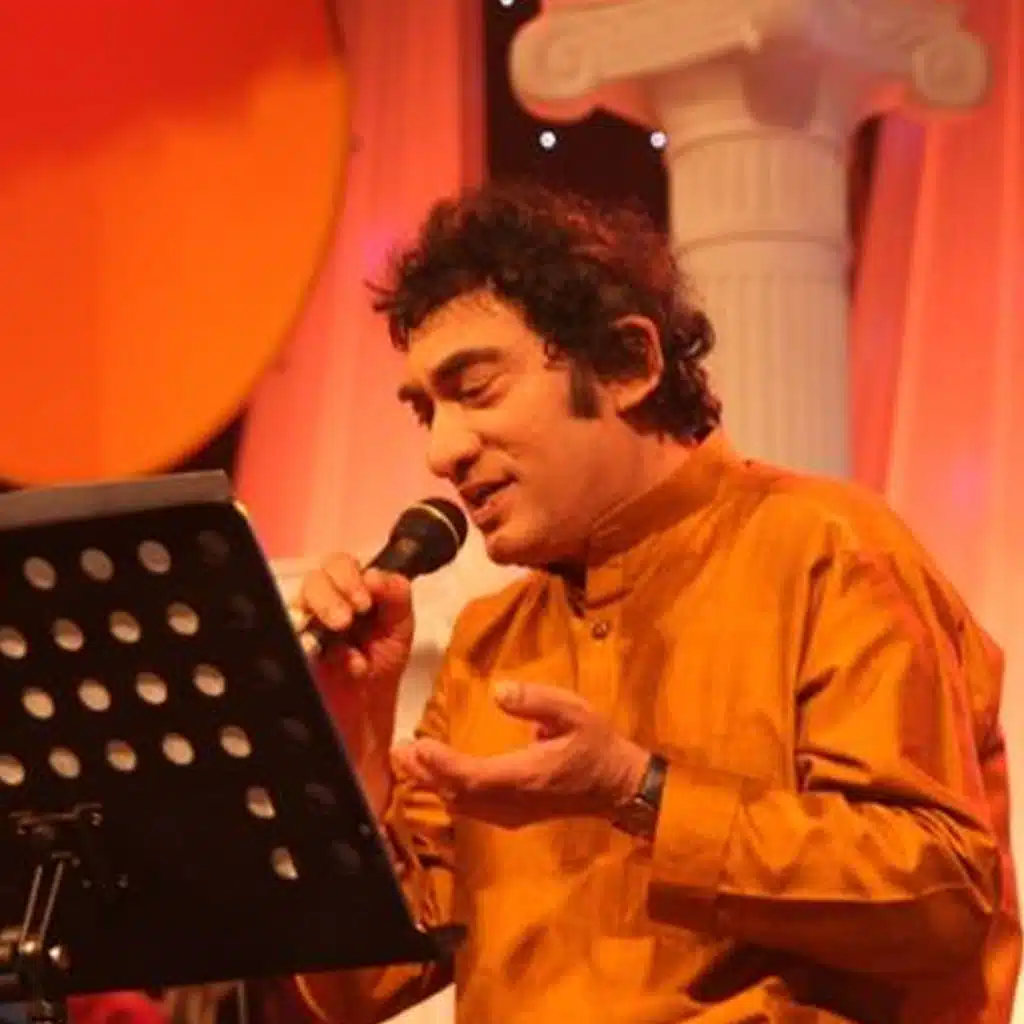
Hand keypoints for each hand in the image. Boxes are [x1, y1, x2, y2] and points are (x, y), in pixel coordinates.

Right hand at [295, 554, 413, 685]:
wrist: (369, 699)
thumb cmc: (383, 654)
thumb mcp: (401, 623)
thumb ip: (395, 594)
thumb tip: (373, 575)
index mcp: (351, 586)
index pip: (339, 564)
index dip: (349, 577)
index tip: (364, 603)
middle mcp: (324, 598)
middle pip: (314, 579)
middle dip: (331, 596)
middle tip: (346, 620)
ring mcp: (305, 623)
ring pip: (297, 603)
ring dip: (319, 615)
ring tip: (338, 632)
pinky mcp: (294, 647)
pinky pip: (290, 637)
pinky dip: (307, 645)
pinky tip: (323, 655)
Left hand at [391, 682, 648, 828]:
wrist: (617, 785)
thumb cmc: (596, 744)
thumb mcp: (574, 711)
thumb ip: (537, 701)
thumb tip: (499, 691)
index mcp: (527, 776)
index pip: (473, 776)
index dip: (442, 764)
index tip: (419, 746)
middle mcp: (513, 802)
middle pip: (458, 794)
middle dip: (425, 773)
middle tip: (399, 750)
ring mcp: (511, 813)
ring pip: (461, 804)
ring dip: (433, 783)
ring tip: (408, 758)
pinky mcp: (512, 816)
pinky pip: (471, 809)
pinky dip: (448, 791)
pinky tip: (435, 775)